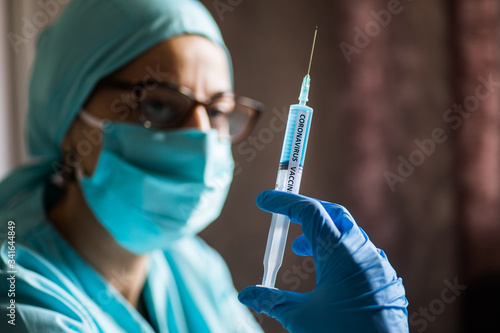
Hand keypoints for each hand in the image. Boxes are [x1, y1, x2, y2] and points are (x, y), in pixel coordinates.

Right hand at [238, 190, 408, 332]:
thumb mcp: (300, 317)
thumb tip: (245, 294)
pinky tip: (327, 269)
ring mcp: (377, 264)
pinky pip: (360, 252)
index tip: (263, 200)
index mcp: (340, 253)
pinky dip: (338, 250)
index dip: (283, 203)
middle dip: (305, 211)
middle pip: (332, 214)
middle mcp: (362, 251)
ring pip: (347, 233)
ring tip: (299, 249)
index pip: (309, 212)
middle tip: (283, 218)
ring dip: (321, 233)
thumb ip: (271, 299)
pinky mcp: (384, 279)